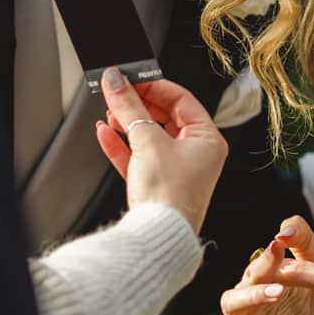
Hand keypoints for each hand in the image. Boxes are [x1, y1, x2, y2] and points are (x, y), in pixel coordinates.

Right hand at [95, 69, 228, 231]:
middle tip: (117, 91)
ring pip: (148, 136)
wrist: (157, 236)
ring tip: (110, 112)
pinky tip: (105, 133)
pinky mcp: (156, 184)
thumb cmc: (169, 195)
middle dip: (137, 105)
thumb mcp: (147, 140)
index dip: (154, 86)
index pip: (181, 100)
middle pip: (163, 116)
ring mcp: (176, 170)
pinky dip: (122, 144)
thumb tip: (117, 81)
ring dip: (127, 123)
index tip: (131, 78)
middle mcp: (196, 154)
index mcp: (207, 140)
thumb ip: (129, 106)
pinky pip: (137, 156)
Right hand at [218, 215, 313, 314]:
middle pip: (252, 275)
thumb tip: (281, 230)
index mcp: (267, 272)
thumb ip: (305, 242)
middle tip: (280, 255)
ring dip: (252, 295)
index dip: (301, 260)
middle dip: (266, 266)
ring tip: (277, 292)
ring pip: (231, 303)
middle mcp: (249, 294)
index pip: (278, 257)